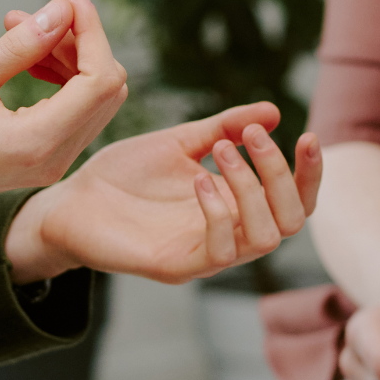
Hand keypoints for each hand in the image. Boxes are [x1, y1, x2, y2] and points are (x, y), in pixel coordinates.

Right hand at [0, 0, 127, 255]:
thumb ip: (18, 48)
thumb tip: (62, 11)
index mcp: (37, 143)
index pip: (99, 80)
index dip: (92, 30)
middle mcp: (55, 159)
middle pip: (105, 88)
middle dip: (81, 40)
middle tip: (36, 11)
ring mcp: (52, 162)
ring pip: (92, 97)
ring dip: (67, 55)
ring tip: (18, 26)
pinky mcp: (43, 157)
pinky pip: (72, 110)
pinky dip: (60, 76)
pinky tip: (27, 55)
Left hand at [4, 104, 323, 284]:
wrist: (69, 200)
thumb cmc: (124, 175)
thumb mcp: (180, 141)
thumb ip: (225, 127)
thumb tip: (273, 111)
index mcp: (236, 206)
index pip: (295, 200)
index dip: (310, 173)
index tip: (306, 134)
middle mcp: (230, 234)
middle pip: (293, 220)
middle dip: (281, 174)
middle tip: (252, 136)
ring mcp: (205, 255)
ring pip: (267, 238)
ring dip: (253, 188)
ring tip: (222, 150)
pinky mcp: (177, 267)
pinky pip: (221, 251)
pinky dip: (220, 211)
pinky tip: (199, 179)